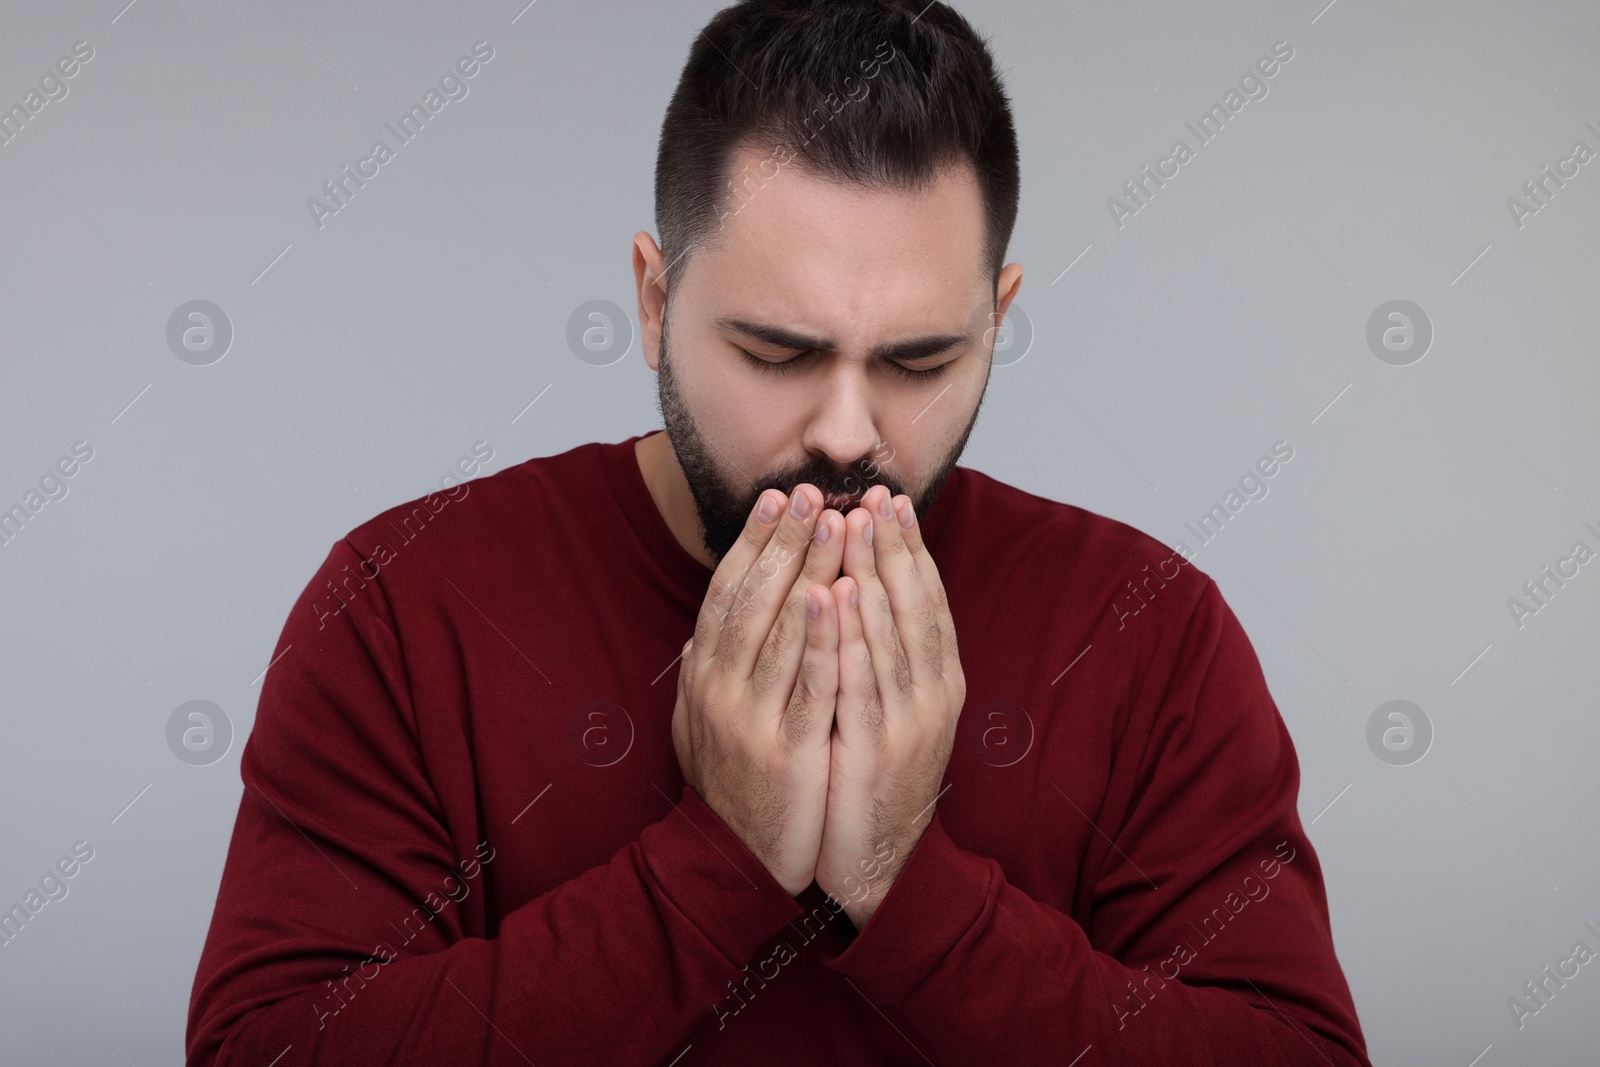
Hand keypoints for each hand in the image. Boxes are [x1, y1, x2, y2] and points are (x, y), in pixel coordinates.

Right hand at [671, 483, 847, 895]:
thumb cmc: (727, 788)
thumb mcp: (700, 724)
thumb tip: (701, 632)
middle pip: (754, 599)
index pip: (727, 594)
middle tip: (811, 492)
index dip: (752, 544)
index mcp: (703, 677)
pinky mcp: (787, 750)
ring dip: (811, 570)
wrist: (731, 864)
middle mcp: (720, 689)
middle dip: (785, 541)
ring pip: (783, 630)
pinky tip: (841, 596)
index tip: (777, 499)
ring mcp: (751, 719)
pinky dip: (824, 637)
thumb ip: (704, 675)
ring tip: (836, 522)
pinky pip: (810, 683)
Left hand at [814, 484, 965, 926]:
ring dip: (873, 575)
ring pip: (889, 635)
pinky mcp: (872, 750)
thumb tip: (864, 598)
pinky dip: (850, 637)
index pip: (925, 602)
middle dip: (893, 546)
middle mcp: (931, 697)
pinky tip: (837, 598)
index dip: (910, 549)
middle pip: (913, 607)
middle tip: (874, 493)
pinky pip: (860, 682)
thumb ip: (883, 662)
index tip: (891, 500)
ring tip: (854, 524)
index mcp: (938, 685)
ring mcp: (906, 724)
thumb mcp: (890, 714)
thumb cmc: (874, 783)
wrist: (879, 865)